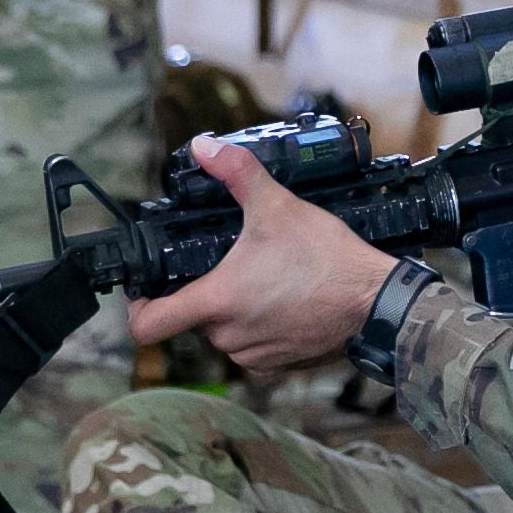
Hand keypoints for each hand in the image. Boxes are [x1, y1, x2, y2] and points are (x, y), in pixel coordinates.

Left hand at [126, 135, 402, 371]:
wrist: (374, 301)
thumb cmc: (327, 259)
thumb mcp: (277, 206)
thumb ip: (236, 173)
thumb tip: (204, 148)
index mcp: (217, 301)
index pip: (148, 325)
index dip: (137, 307)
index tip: (146, 290)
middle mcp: (229, 336)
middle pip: (192, 320)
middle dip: (205, 293)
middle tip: (230, 264)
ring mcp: (255, 354)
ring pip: (224, 334)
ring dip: (233, 312)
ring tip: (262, 281)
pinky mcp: (279, 365)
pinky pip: (253, 348)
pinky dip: (259, 328)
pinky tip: (282, 302)